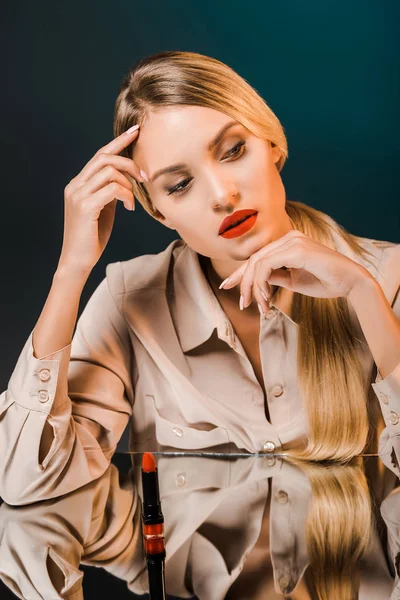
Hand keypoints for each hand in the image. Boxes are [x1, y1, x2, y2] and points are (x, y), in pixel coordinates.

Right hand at [57, 125, 147, 276]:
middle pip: (104, 158)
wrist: (77, 261)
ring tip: (134, 199)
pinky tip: (130, 207)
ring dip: (129, 183)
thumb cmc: (91, 238)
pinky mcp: (85, 207)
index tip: (135, 131)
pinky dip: (126, 195)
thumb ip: (109, 193)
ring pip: (109, 172)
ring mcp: (78, 195)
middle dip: (129, 162)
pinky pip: (112, 189)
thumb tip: (125, 181)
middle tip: (145, 176)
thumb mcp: (103, 210)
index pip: (99, 155)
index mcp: (78, 184)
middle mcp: (75, 186)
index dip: (118, 141)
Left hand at [219, 229, 371, 310]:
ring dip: (253, 287)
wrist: (351, 283)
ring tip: (259, 306)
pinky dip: (261, 282)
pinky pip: (267, 265)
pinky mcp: (296, 249)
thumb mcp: (293, 280)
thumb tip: (257, 280)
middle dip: (243, 283)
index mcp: (288, 243)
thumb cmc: (326, 282)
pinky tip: (265, 296)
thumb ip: (275, 276)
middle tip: (242, 303)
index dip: (241, 273)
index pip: (258, 257)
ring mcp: (292, 241)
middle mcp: (289, 237)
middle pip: (254, 259)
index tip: (227, 287)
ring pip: (257, 263)